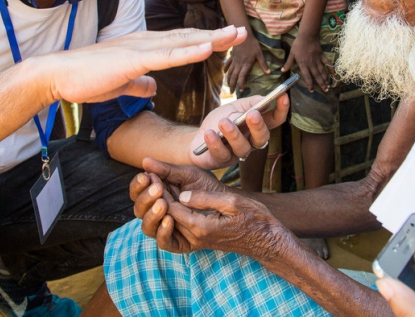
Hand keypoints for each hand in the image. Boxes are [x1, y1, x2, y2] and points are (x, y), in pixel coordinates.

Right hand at [46, 26, 245, 105]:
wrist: (57, 76)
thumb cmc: (85, 79)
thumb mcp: (119, 83)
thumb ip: (138, 82)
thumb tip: (151, 86)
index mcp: (143, 48)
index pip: (181, 42)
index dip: (205, 40)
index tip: (227, 39)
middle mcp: (145, 43)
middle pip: (188, 37)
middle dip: (217, 36)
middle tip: (243, 31)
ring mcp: (139, 49)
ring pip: (182, 42)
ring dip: (211, 39)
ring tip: (235, 35)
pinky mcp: (132, 60)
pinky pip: (166, 56)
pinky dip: (188, 50)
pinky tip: (206, 47)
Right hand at [130, 158, 227, 252]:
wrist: (229, 203)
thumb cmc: (208, 187)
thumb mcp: (188, 174)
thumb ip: (167, 170)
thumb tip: (145, 162)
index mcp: (156, 195)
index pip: (138, 192)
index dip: (138, 185)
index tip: (146, 176)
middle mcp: (157, 212)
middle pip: (139, 210)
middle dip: (145, 199)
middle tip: (158, 188)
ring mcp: (165, 229)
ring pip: (147, 227)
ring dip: (152, 215)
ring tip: (163, 203)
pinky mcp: (177, 243)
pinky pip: (164, 242)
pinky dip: (163, 232)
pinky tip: (170, 220)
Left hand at [161, 188, 290, 259]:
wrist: (266, 240)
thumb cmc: (254, 218)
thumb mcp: (232, 203)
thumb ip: (205, 199)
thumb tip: (182, 195)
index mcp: (202, 227)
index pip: (171, 208)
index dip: (159, 190)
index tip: (152, 174)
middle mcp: (196, 237)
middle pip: (165, 216)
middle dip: (155, 197)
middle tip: (148, 177)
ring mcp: (197, 240)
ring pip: (169, 223)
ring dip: (160, 205)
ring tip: (155, 184)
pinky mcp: (200, 239)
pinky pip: (178, 227)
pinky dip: (169, 212)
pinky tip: (169, 197)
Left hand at [189, 93, 289, 169]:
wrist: (197, 137)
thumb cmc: (218, 121)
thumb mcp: (233, 107)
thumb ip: (249, 103)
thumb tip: (266, 99)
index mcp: (256, 126)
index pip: (274, 120)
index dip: (281, 110)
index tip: (283, 96)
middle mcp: (251, 141)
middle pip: (262, 138)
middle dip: (258, 126)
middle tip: (252, 115)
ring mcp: (237, 153)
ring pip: (243, 148)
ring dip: (234, 134)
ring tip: (224, 122)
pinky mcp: (222, 160)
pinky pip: (222, 154)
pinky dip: (215, 143)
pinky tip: (210, 134)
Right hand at [224, 32, 267, 93]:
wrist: (243, 35)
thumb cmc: (253, 44)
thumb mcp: (260, 54)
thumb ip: (263, 64)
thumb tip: (269, 73)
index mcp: (246, 64)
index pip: (242, 77)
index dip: (241, 84)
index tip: (241, 89)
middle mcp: (238, 64)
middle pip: (233, 76)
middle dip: (232, 85)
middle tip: (231, 92)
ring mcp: (234, 60)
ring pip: (229, 72)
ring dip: (228, 79)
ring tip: (228, 86)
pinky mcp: (232, 56)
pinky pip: (227, 64)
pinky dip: (226, 69)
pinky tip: (224, 73)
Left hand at [282, 33, 333, 92]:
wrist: (307, 36)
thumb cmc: (298, 45)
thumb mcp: (291, 54)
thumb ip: (288, 63)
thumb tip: (282, 71)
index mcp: (303, 64)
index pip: (307, 76)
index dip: (310, 84)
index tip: (312, 90)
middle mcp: (311, 64)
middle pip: (317, 76)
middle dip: (321, 84)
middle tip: (325, 91)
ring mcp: (317, 60)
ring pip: (322, 71)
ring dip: (326, 79)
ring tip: (328, 86)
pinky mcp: (322, 55)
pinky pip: (327, 63)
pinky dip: (331, 68)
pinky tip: (334, 74)